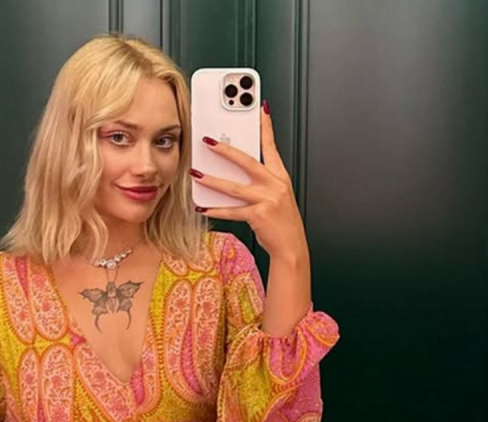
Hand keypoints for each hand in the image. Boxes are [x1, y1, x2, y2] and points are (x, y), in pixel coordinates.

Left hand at [191, 101, 309, 262]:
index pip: (272, 146)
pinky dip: (215, 210)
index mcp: (280, 177)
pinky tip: (202, 208)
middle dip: (225, 150)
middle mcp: (275, 185)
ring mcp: (267, 200)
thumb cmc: (282, 222)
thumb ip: (259, 182)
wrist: (291, 247)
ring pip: (233, 187)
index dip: (266, 127)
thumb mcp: (277, 197)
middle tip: (208, 141)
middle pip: (247, 162)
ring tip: (196, 174)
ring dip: (212, 180)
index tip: (260, 110)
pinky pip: (231, 211)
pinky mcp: (258, 215)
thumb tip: (233, 173)